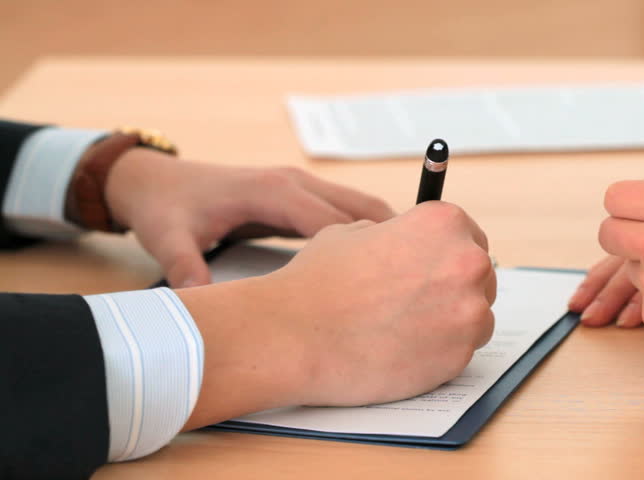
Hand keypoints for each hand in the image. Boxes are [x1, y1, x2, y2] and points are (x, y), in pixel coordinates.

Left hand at [104, 148, 393, 286]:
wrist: (155, 180)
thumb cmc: (167, 208)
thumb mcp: (171, 239)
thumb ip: (186, 268)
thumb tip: (203, 304)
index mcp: (271, 192)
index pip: (331, 220)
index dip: (365, 248)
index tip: (395, 278)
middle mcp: (293, 183)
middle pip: (359, 208)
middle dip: (393, 239)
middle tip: (421, 276)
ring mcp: (299, 185)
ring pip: (360, 208)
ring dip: (387, 234)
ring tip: (413, 272)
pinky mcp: (298, 195)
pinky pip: (346, 213)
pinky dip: (370, 233)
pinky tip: (382, 262)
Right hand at [178, 202, 496, 427]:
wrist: (295, 334)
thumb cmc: (317, 281)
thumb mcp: (352, 232)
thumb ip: (392, 234)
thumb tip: (405, 245)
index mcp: (443, 223)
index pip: (468, 235)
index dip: (447, 252)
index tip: (435, 266)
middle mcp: (466, 262)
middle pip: (479, 275)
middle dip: (453, 287)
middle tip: (418, 302)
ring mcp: (468, 312)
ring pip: (476, 317)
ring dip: (451, 322)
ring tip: (406, 329)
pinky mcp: (460, 356)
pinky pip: (463, 352)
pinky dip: (440, 353)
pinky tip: (404, 350)